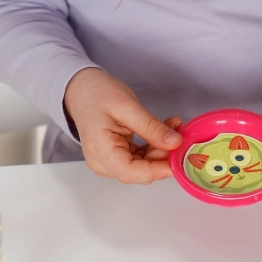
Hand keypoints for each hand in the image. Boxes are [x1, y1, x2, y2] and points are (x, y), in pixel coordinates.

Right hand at [63, 67, 182, 183]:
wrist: (83, 89)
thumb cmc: (98, 94)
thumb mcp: (127, 105)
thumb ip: (151, 127)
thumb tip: (174, 143)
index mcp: (100, 150)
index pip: (129, 172)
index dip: (155, 170)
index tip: (177, 161)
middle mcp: (102, 162)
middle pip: (138, 171)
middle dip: (161, 155)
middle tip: (178, 133)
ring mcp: (108, 162)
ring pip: (142, 166)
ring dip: (160, 150)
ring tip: (173, 126)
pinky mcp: (116, 157)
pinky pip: (139, 158)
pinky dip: (153, 147)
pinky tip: (163, 131)